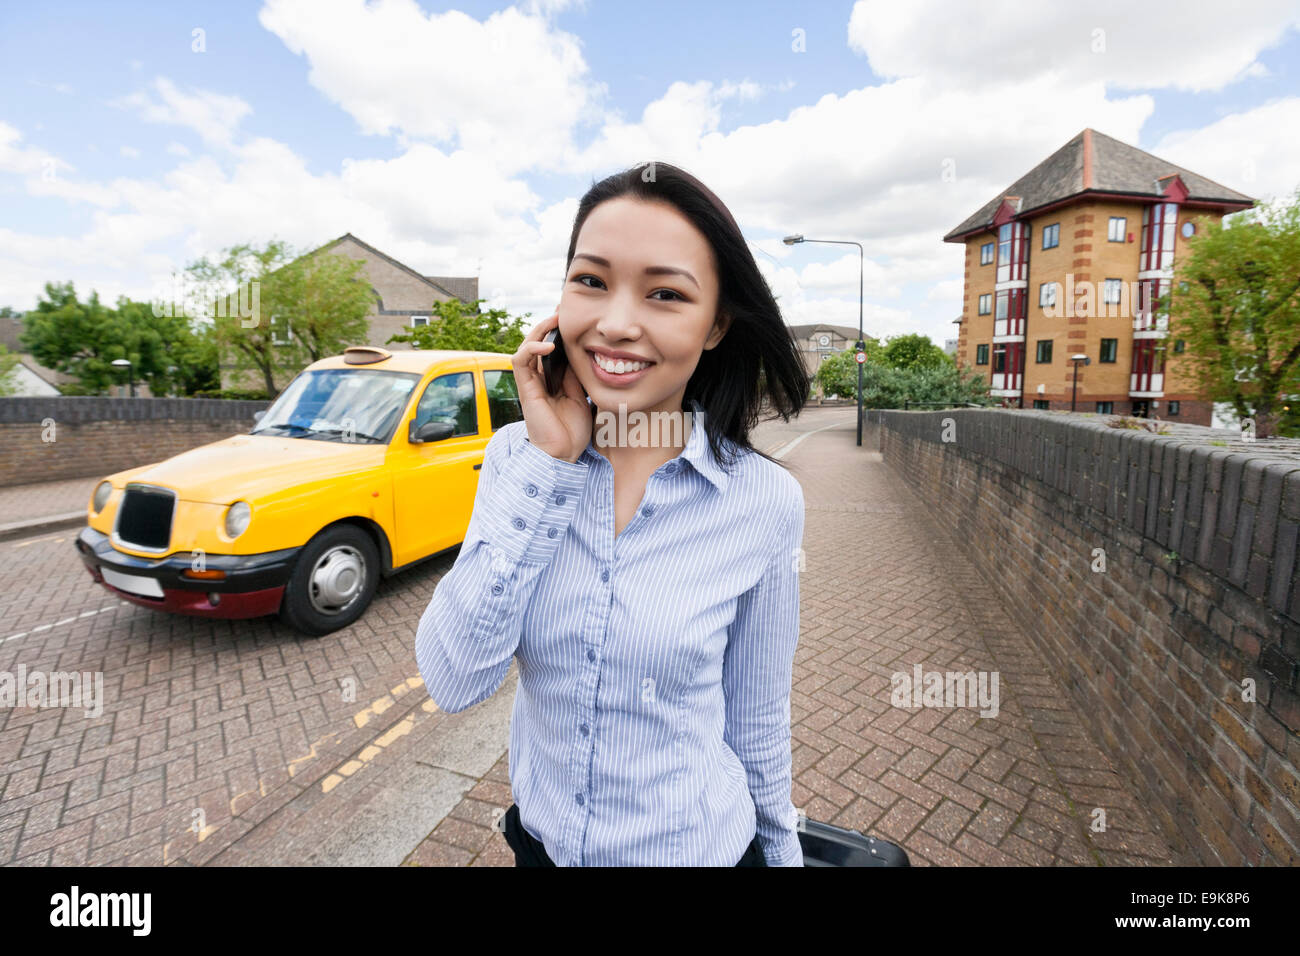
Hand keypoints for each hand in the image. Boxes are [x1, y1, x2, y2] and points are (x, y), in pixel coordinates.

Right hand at [512, 310, 591, 462]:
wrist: (563, 455)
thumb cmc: (572, 431)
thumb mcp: (581, 396)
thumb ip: (577, 376)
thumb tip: (584, 353)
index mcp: (552, 379)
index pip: (552, 348)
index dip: (559, 332)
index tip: (574, 317)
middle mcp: (539, 378)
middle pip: (538, 343)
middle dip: (549, 325)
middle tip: (562, 311)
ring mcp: (530, 383)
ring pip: (527, 347)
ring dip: (539, 330)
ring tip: (554, 320)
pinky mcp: (525, 389)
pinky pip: (520, 361)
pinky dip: (531, 349)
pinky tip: (548, 346)